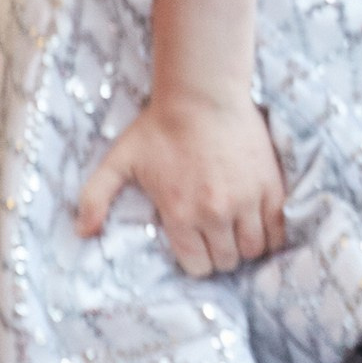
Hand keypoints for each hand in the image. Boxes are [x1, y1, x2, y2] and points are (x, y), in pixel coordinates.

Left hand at [76, 85, 288, 276]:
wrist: (203, 95)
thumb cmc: (159, 127)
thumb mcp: (119, 160)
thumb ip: (95, 197)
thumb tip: (83, 232)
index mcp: (180, 213)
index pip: (198, 267)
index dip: (196, 261)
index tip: (196, 248)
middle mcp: (215, 213)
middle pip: (227, 261)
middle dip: (221, 255)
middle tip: (216, 239)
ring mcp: (247, 201)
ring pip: (254, 249)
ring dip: (246, 247)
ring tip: (238, 233)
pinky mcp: (270, 187)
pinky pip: (278, 230)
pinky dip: (271, 235)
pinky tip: (260, 226)